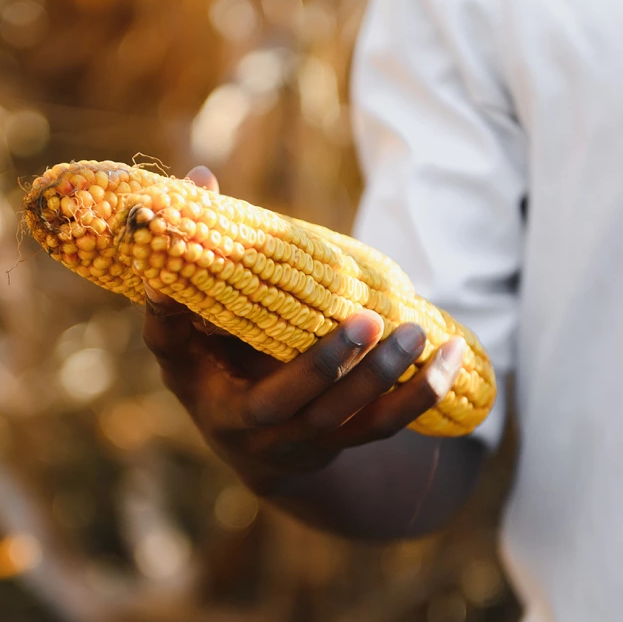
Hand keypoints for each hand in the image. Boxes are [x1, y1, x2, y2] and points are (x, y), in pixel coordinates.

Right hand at [143, 166, 468, 488]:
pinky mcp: (338, 443)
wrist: (255, 446)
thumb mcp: (196, 324)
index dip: (171, 316)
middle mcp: (241, 423)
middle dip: (323, 365)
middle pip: (279, 403)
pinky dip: (420, 394)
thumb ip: (202, 258)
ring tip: (415, 332)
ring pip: (339, 419)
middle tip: (366, 321)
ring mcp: (293, 440)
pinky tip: (451, 355)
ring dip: (381, 378)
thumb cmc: (219, 363)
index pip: (172, 348)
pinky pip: (382, 426)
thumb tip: (201, 175)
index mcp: (197, 384)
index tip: (175, 277)